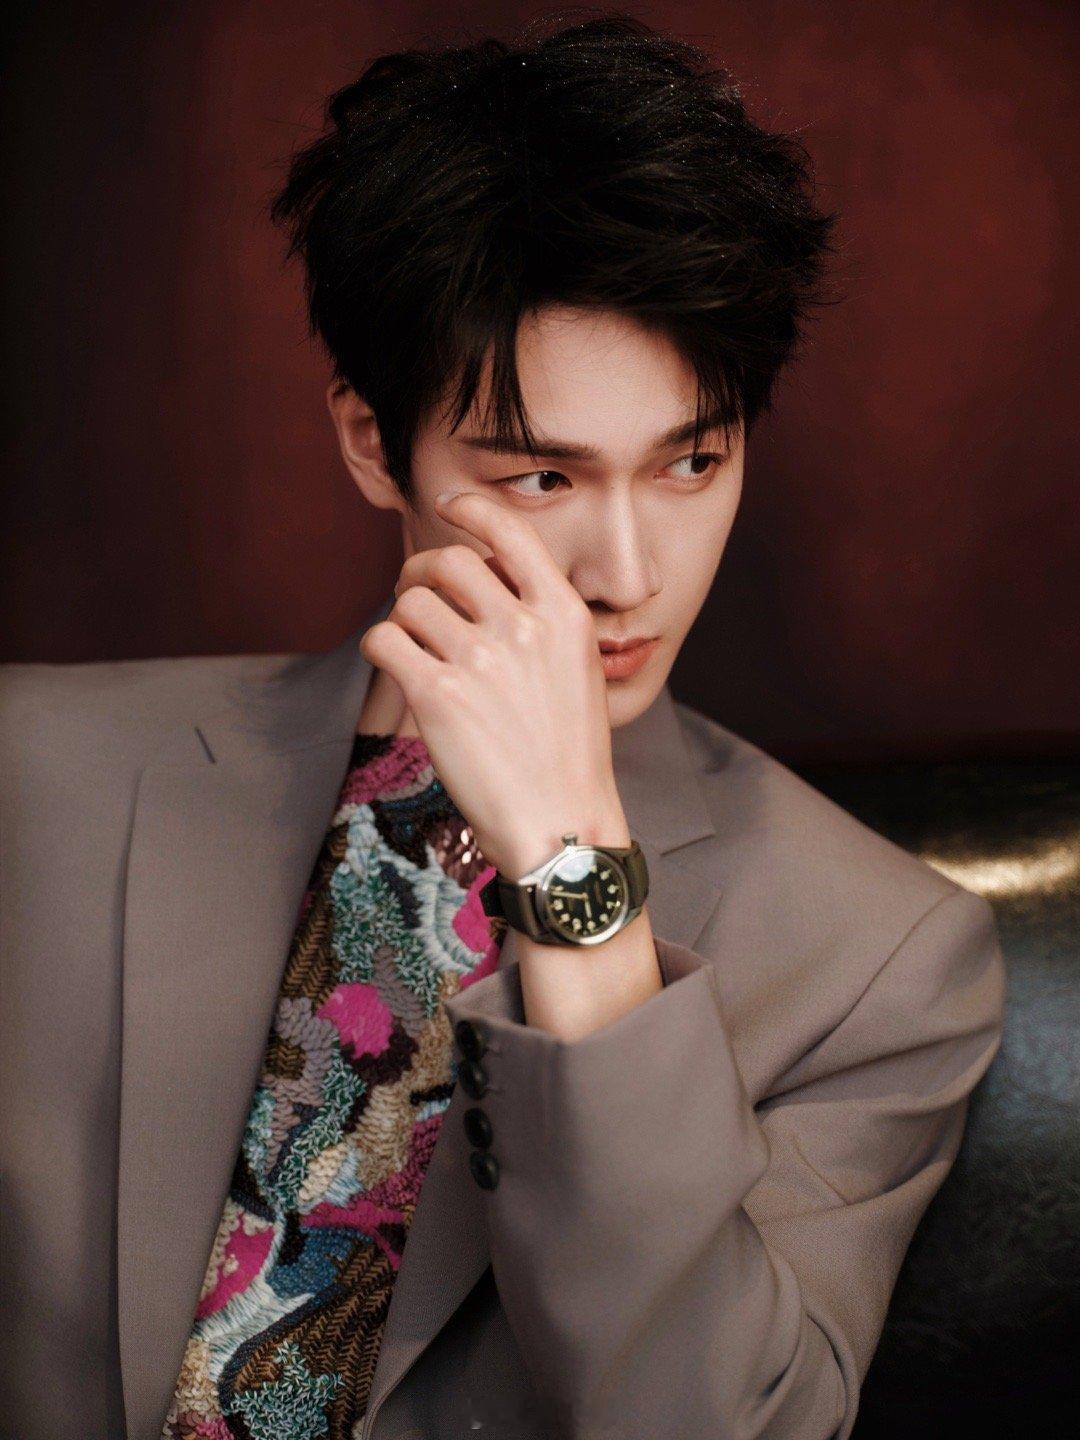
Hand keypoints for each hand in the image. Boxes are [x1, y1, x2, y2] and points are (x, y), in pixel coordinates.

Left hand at [358, 490, 628, 877]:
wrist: (561, 823)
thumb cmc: (568, 754)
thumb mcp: (578, 669)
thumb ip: (540, 619)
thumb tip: (484, 579)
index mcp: (564, 614)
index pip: (510, 532)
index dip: (471, 509)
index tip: (447, 505)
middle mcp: (523, 627)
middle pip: (448, 560)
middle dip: (420, 569)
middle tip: (413, 592)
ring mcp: (479, 659)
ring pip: (410, 602)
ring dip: (402, 619)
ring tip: (414, 648)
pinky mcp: (436, 695)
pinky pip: (383, 640)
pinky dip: (381, 649)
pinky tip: (398, 669)